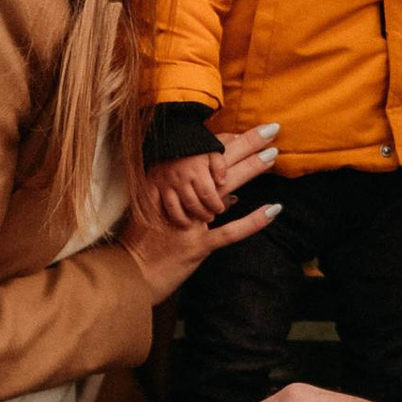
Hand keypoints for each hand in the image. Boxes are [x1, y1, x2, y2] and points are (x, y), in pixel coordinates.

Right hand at [117, 126, 279, 302]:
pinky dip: (253, 221)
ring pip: (225, 191)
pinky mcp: (197, 245)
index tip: (250, 129)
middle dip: (245, 146)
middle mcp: (178, 197)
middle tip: (270, 132)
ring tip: (273, 156)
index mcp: (167, 184)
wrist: (128, 273)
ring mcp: (190, 221)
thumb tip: (215, 183)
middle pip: (217, 166)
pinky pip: (230, 232)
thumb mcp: (154, 209)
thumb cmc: (141, 243)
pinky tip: (273, 209)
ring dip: (250, 171)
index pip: (203, 157)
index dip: (228, 142)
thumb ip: (180, 194)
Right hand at [147, 148, 233, 224]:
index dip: (216, 206)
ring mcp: (164, 183)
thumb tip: (222, 183)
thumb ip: (219, 166)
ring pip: (174, 209)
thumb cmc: (193, 143)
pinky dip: (161, 215)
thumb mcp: (212, 150)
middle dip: (203, 214)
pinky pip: (155, 205)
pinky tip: (169, 220)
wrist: (168, 133)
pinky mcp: (151, 184)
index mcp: (196, 171)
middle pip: (193, 205)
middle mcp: (179, 179)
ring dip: (184, 220)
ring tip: (191, 223)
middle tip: (209, 217)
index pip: (208, 195)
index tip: (219, 209)